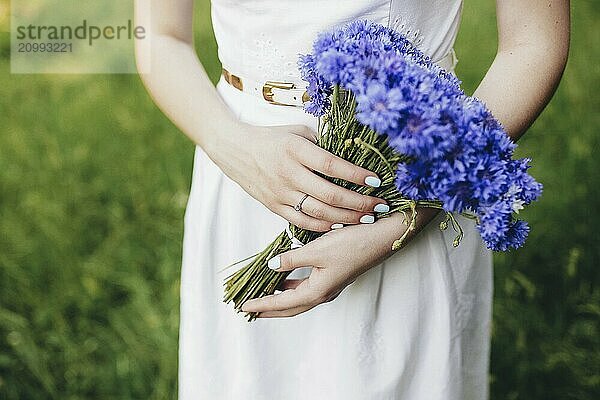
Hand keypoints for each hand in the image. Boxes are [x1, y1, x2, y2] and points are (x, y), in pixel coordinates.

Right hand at [209, 121, 388, 231]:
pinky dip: (324, 226)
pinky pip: (303, 221)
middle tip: (380, 205)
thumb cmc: (272, 139)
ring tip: (367, 218)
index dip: (356, 175)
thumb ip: (322, 145)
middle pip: (330, 194)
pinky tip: (341, 225)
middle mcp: (288, 173)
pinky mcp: (275, 207)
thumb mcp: (297, 132)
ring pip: (319, 212)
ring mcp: (280, 193)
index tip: (376, 180)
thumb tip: (353, 158)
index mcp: (295, 150)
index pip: (332, 165)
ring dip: (347, 218)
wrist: (235, 150)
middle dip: (359, 202)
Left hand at [240, 209, 439, 317]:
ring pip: (299, 298)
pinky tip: (286, 277)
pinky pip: (307, 287)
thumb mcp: (318, 249)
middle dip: (269, 309)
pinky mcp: (335, 275)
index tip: (243, 307)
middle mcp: (324, 292)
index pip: (283, 303)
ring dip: (280, 298)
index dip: (262, 305)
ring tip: (263, 295)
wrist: (384, 235)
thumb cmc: (353, 242)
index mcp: (318, 291)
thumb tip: (272, 266)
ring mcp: (331, 285)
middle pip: (290, 307)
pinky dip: (292, 287)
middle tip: (250, 309)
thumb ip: (293, 259)